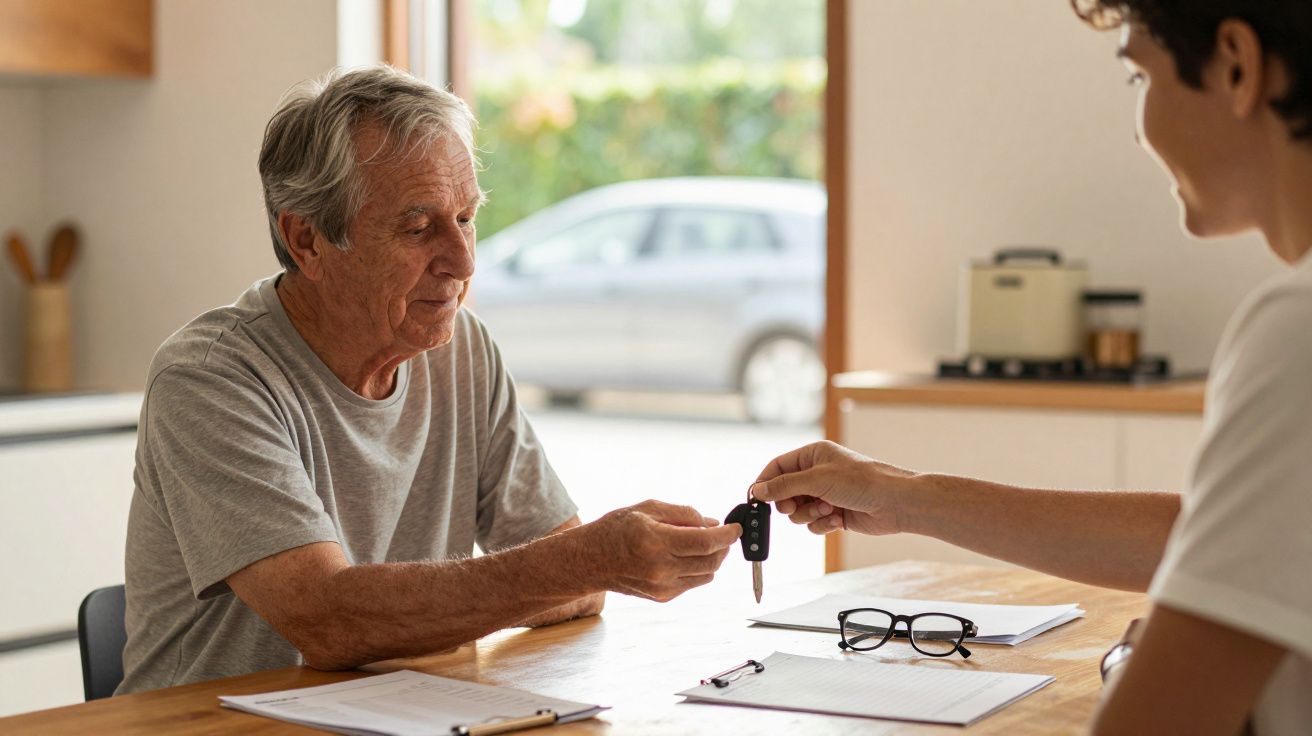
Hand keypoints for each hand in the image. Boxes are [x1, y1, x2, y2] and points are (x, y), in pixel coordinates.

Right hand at [583, 500, 741, 601]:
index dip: (726, 535)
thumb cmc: (615, 529)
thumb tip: (711, 522)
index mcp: (655, 541)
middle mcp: (660, 567)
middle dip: (724, 547)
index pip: (705, 542)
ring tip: (704, 544)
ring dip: (713, 559)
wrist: (590, 560)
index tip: (736, 528)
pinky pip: (693, 583)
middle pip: (711, 561)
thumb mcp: (648, 509)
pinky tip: (687, 557)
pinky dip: (698, 569)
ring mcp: (661, 586)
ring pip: (706, 575)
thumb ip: (683, 514)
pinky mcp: (662, 597)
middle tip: (724, 535)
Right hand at [749, 440, 915, 535]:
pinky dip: (822, 524)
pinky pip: (813, 523)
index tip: (756, 499)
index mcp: (813, 455)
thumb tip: (758, 491)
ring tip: (828, 510)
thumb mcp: (817, 479)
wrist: (895, 503)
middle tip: (795, 506)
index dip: (766, 482)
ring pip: (798, 511)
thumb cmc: (861, 482)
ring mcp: (826, 494)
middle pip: (785, 492)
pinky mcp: (834, 513)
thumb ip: (784, 485)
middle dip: (790, 503)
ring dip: (809, 514)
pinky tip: (838, 520)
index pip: (778, 466)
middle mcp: (818, 474)